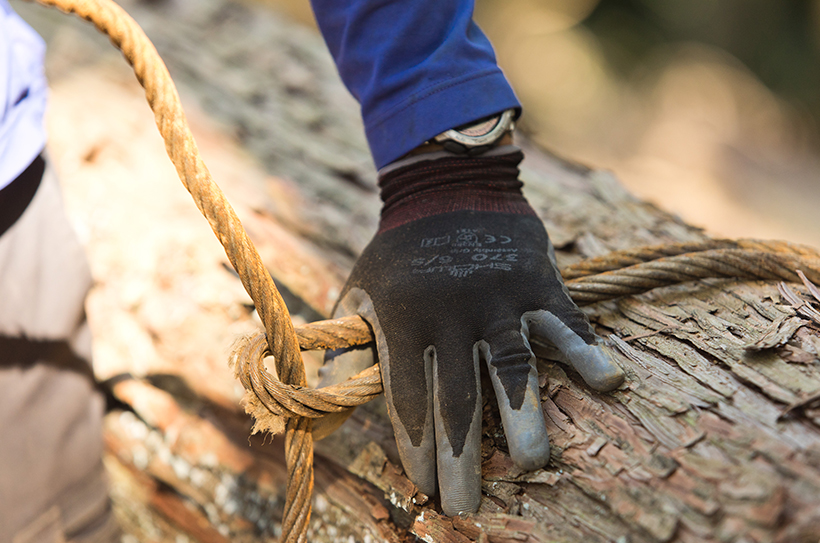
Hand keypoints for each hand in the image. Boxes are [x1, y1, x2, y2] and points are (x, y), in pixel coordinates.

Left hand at [322, 152, 623, 514]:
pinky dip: (586, 349)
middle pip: (458, 399)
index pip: (409, 399)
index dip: (416, 447)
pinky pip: (564, 321)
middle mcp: (451, 315)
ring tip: (531, 463)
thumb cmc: (398, 250)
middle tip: (466, 504)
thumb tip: (331, 400)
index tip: (423, 487)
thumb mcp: (360, 290)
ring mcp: (498, 298)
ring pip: (511, 367)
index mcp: (403, 320)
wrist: (446, 186)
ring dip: (522, 418)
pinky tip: (610, 382)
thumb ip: (348, 344)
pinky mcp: (536, 281)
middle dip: (459, 457)